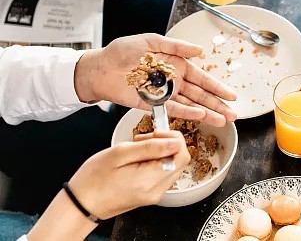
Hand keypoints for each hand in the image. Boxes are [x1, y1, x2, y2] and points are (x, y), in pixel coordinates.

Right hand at [67, 131, 190, 219]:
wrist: (81, 204)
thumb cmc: (92, 180)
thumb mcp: (119, 154)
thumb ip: (150, 147)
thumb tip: (174, 142)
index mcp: (150, 180)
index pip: (182, 154)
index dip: (172, 138)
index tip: (155, 133)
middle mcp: (157, 190)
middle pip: (179, 160)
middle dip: (165, 144)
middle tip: (142, 141)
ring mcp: (155, 194)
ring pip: (172, 166)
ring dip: (159, 153)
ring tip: (136, 151)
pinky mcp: (150, 195)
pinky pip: (162, 174)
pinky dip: (154, 162)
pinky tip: (137, 160)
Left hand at [74, 33, 236, 125]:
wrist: (99, 67)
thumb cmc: (122, 51)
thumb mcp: (151, 41)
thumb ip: (176, 46)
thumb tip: (200, 50)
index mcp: (176, 65)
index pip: (202, 78)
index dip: (217, 87)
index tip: (232, 96)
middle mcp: (173, 82)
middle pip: (200, 95)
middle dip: (217, 105)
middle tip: (233, 114)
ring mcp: (164, 94)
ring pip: (190, 105)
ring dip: (207, 113)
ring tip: (223, 120)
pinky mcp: (151, 104)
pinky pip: (172, 110)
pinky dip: (187, 113)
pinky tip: (201, 116)